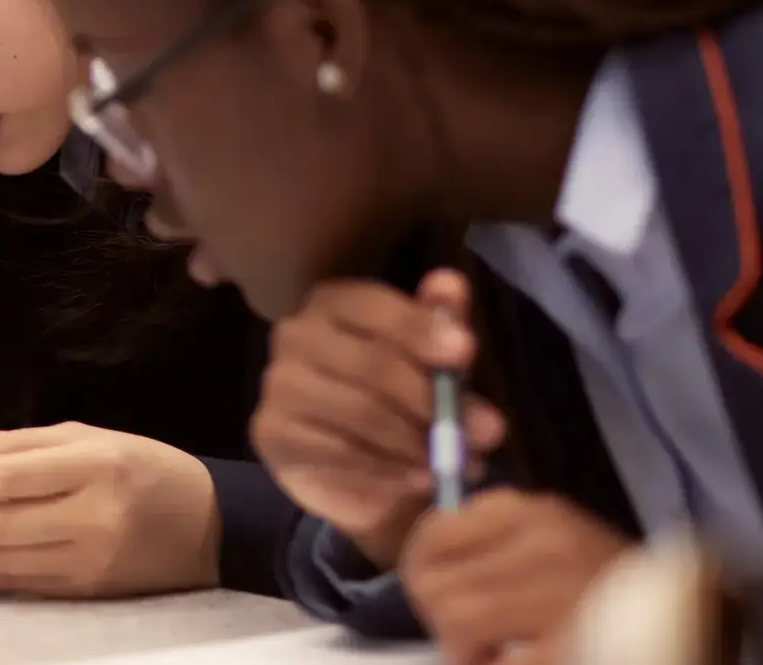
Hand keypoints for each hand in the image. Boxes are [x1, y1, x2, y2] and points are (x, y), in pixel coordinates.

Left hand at [0, 423, 218, 597]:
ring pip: (0, 561)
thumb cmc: (147, 469)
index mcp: (96, 467)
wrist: (211, 527)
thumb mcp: (94, 436)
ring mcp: (89, 563)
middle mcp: (92, 518)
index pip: (9, 478)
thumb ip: (28, 446)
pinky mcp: (88, 592)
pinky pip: (20, 584)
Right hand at [251, 269, 504, 567]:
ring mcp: (280, 385)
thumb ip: (440, 320)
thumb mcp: (429, 358)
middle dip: (434, 400)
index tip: (466, 351)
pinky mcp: (273, 433)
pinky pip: (339, 454)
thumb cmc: (395, 398)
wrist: (352, 467)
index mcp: (332, 302)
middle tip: (489, 430)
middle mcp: (296, 335)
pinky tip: (419, 479)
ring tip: (458, 463)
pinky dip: (389, 471)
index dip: (420, 328)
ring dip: (419, 443)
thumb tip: (450, 284)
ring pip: (360, 413)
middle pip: (372, 365)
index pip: (374, 307)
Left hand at [402, 488, 632, 664]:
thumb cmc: (607, 590)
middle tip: (469, 644)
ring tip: (490, 657)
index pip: (433, 534)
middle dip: (440, 621)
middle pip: (435, 582)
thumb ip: (491, 550)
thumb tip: (424, 570)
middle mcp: (546, 542)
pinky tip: (516, 662)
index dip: (422, 575)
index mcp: (532, 513)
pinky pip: (501, 660)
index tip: (438, 601)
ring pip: (457, 619)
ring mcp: (565, 591)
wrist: (691, 623)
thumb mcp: (549, 547)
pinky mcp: (571, 642)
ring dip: (463, 652)